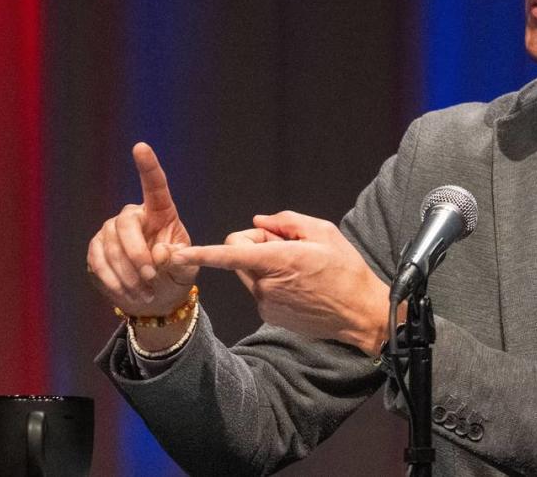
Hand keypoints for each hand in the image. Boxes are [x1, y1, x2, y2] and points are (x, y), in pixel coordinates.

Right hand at [87, 143, 197, 316]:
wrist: (154, 295)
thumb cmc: (174, 273)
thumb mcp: (185, 268)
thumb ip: (179, 261)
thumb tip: (162, 254)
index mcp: (162, 212)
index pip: (155, 186)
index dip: (148, 166)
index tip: (140, 147)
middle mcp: (134, 215)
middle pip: (127, 225)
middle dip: (137, 254)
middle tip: (151, 277)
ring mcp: (111, 230)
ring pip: (111, 247)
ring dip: (128, 274)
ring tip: (145, 293)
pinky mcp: (96, 248)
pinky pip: (98, 261)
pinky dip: (113, 280)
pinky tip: (128, 292)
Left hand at [172, 211, 391, 355]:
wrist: (360, 311)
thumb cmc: (346, 268)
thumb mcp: (324, 232)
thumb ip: (287, 222)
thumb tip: (259, 222)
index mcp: (280, 259)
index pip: (230, 254)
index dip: (200, 253)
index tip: (175, 254)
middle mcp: (267, 283)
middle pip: (239, 255)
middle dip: (253, 245)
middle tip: (284, 244)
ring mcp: (266, 302)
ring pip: (248, 273)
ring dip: (263, 265)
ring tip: (297, 267)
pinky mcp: (269, 314)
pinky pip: (259, 289)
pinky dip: (271, 282)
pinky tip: (298, 285)